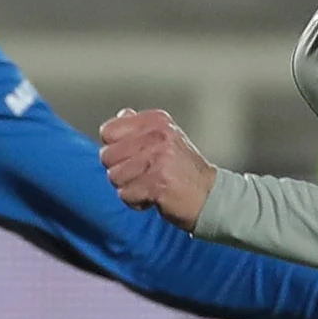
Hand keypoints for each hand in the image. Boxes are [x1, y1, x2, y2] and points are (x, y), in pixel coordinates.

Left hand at [98, 109, 217, 230]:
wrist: (209, 196)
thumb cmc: (184, 170)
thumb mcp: (166, 137)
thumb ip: (140, 126)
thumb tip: (119, 117)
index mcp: (156, 121)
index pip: (108, 131)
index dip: (114, 148)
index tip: (132, 156)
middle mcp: (157, 136)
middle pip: (107, 156)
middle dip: (119, 170)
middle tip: (141, 174)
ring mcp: (157, 159)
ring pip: (114, 177)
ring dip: (128, 187)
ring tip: (148, 185)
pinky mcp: (157, 183)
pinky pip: (125, 195)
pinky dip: (136, 201)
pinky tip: (152, 196)